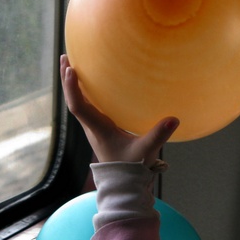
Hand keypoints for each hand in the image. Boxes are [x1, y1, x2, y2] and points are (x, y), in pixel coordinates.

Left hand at [60, 54, 178, 165]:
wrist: (123, 182)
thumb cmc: (132, 167)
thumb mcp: (146, 151)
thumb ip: (159, 135)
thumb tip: (174, 119)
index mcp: (98, 129)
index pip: (78, 107)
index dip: (72, 88)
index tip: (71, 70)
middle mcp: (92, 126)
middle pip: (73, 100)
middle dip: (67, 79)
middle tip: (66, 57)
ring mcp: (94, 127)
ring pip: (77, 102)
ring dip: (73, 83)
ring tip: (71, 63)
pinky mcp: (99, 127)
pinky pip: (86, 105)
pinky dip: (83, 91)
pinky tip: (89, 80)